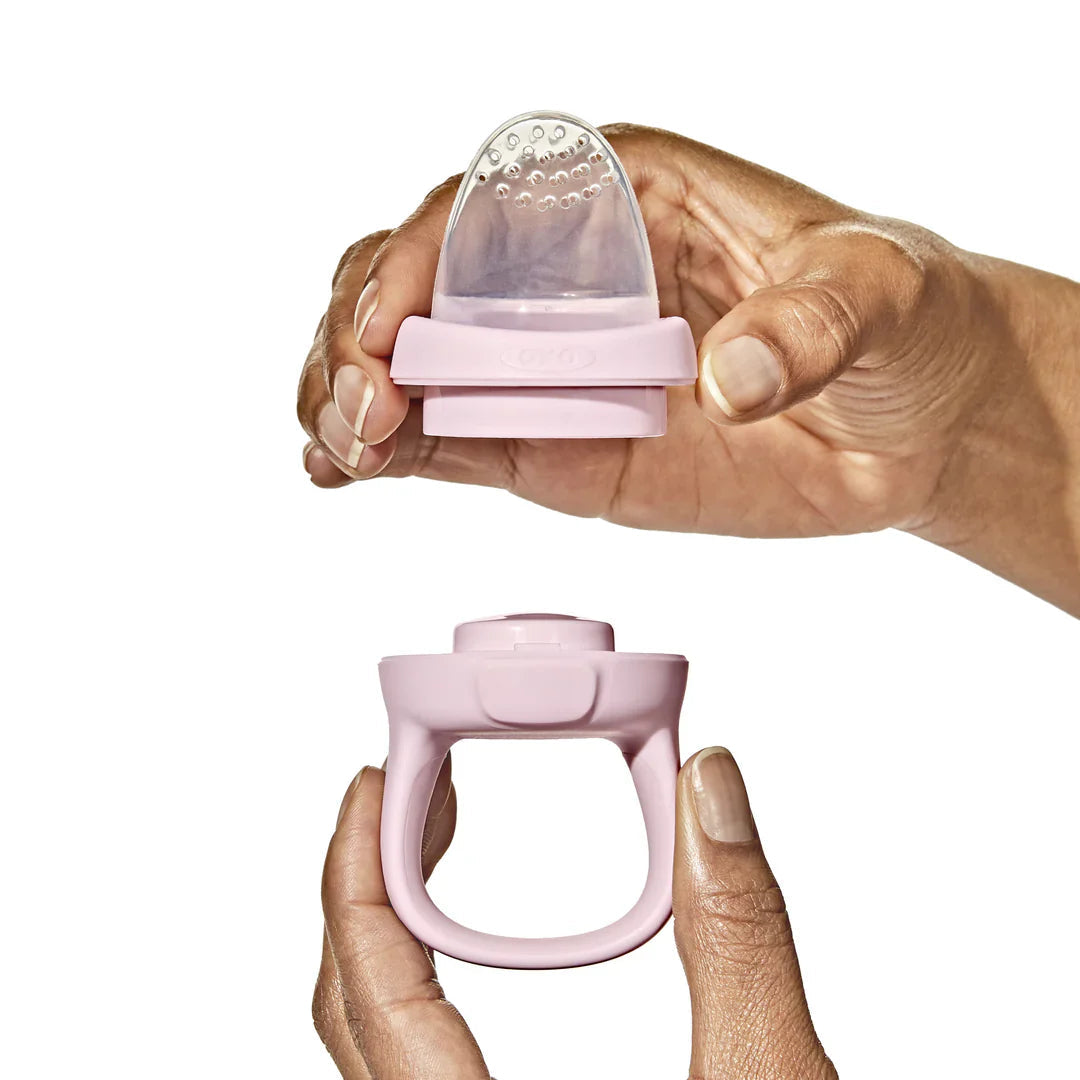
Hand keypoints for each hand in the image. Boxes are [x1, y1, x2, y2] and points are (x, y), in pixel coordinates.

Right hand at [297, 125, 1079, 611]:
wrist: (910, 417)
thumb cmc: (895, 318)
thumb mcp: (873, 293)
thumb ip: (808, 322)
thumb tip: (729, 374)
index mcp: (619, 194)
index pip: (483, 204)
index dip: (415, 260)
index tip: (387, 330)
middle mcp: (561, 276)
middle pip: (414, 281)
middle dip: (360, 340)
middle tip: (364, 413)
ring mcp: (550, 367)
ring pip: (411, 366)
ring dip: (353, 401)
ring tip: (342, 450)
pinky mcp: (556, 445)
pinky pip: (453, 442)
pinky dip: (391, 456)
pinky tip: (344, 473)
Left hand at [313, 748, 835, 1078]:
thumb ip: (739, 937)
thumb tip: (711, 794)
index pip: (375, 992)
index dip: (361, 871)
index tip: (373, 785)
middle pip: (352, 1011)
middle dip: (367, 884)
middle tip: (402, 793)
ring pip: (368, 1048)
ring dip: (384, 934)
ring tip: (422, 846)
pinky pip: (406, 1073)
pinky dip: (411, 988)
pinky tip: (454, 950)